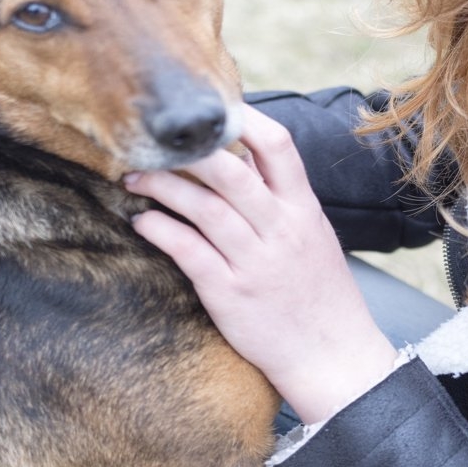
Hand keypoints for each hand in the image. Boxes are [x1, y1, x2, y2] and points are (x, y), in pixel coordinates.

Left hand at [124, 104, 399, 422]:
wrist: (333, 356)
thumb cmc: (316, 291)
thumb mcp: (311, 233)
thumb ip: (280, 196)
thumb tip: (241, 153)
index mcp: (303, 208)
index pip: (279, 146)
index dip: (244, 119)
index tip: (210, 110)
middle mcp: (281, 229)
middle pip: (231, 172)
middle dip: (187, 153)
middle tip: (155, 144)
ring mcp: (255, 263)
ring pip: (204, 209)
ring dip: (162, 187)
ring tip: (134, 177)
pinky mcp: (230, 294)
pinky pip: (188, 252)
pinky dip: (160, 230)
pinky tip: (141, 220)